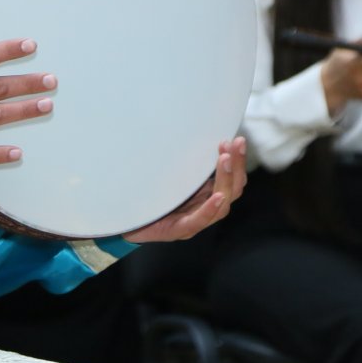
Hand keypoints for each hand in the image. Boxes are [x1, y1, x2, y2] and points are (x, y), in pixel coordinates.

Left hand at [124, 138, 246, 242]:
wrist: (124, 221)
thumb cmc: (147, 196)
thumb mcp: (170, 173)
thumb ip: (184, 161)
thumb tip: (190, 131)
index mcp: (204, 194)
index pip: (231, 179)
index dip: (237, 161)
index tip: (236, 140)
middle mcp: (203, 208)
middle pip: (232, 190)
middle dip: (237, 166)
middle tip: (236, 144)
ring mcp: (193, 221)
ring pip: (221, 205)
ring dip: (226, 181)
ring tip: (225, 160)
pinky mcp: (178, 230)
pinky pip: (199, 220)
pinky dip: (210, 209)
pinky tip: (218, 197)